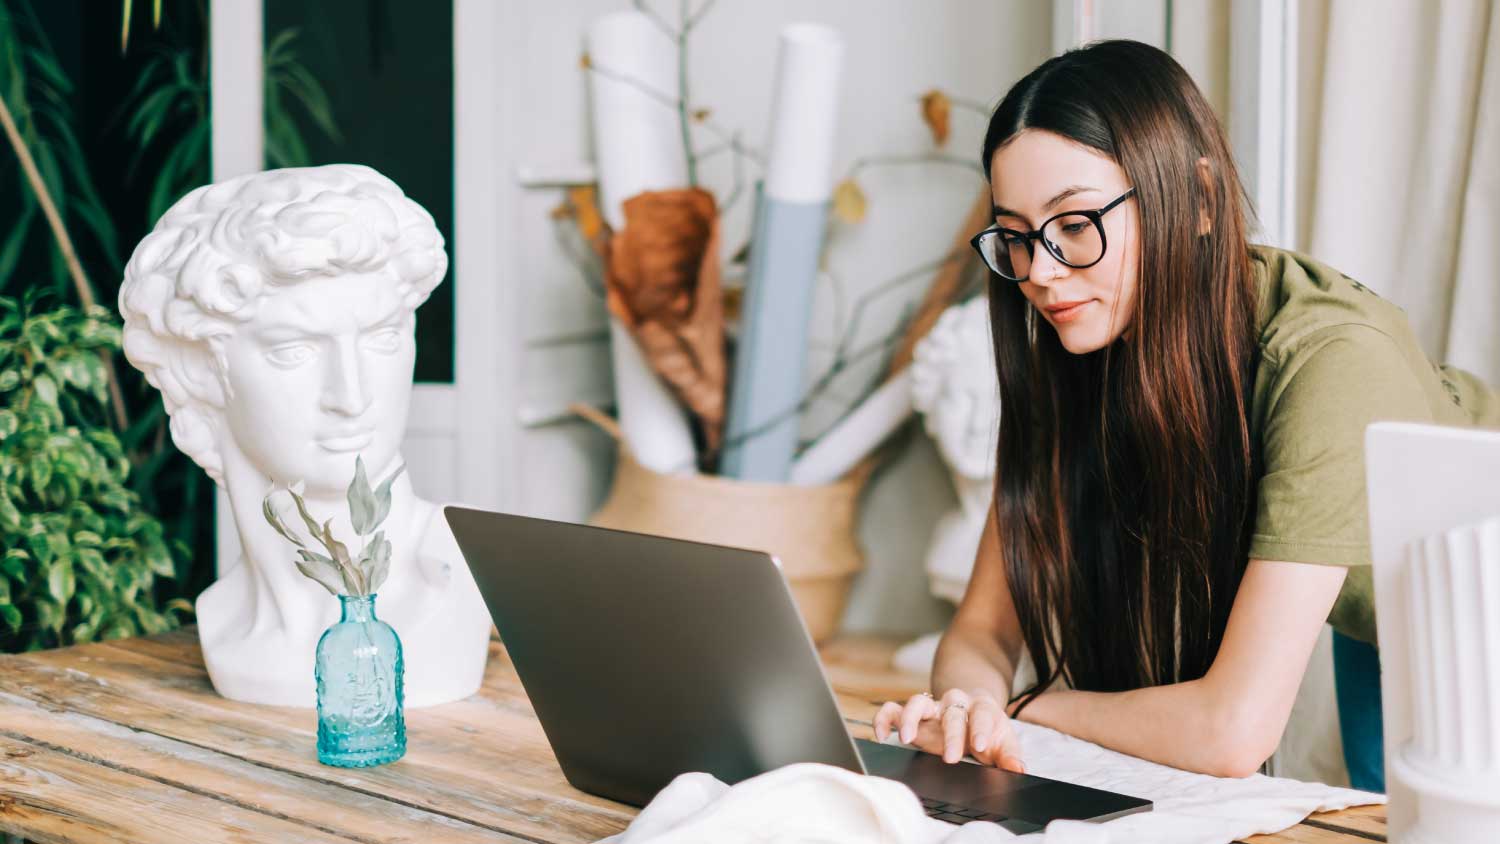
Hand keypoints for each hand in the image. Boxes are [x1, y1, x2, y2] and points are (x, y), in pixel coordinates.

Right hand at [873, 688, 1024, 771]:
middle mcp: (954, 704)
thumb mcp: (1003, 742)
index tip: (980, 746)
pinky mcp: (912, 715)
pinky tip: (882, 735)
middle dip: (951, 735)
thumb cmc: (988, 729)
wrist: (973, 709)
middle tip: (951, 758)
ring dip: (911, 718)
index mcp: (980, 708)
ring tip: (907, 738)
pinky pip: (893, 709)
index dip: (981, 729)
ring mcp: (931, 707)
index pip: (982, 714)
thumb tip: (1018, 770)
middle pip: (951, 712)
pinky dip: (884, 718)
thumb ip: (1009, 756)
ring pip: (917, 702)